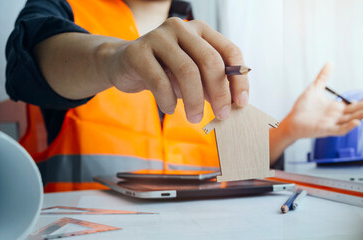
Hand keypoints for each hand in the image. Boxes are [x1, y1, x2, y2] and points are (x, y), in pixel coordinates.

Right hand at [99, 18, 247, 122]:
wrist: (122, 64)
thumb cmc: (166, 71)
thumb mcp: (194, 76)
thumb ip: (213, 84)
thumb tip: (233, 104)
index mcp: (201, 30)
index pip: (229, 52)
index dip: (238, 79)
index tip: (240, 103)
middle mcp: (181, 27)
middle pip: (210, 61)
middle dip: (219, 93)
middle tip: (221, 115)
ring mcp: (158, 36)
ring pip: (187, 71)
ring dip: (194, 101)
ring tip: (194, 117)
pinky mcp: (137, 51)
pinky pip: (160, 81)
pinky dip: (168, 100)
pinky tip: (170, 109)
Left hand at [279, 63, 362, 139]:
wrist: (291, 121)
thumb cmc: (302, 108)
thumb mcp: (315, 88)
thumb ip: (323, 77)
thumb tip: (330, 63)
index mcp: (336, 108)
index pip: (354, 104)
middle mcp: (337, 116)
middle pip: (357, 112)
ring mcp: (333, 124)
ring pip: (352, 120)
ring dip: (362, 116)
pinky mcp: (326, 130)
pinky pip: (340, 130)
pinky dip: (348, 127)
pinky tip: (356, 122)